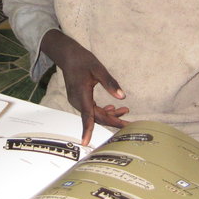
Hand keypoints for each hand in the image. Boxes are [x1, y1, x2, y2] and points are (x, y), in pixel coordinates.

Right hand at [40, 30, 126, 145]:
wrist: (69, 56)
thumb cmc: (83, 61)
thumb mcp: (99, 69)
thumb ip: (110, 83)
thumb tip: (122, 96)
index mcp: (82, 94)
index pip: (87, 116)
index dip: (88, 130)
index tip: (86, 142)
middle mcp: (78, 101)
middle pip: (96, 117)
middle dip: (113, 121)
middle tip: (129, 124)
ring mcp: (77, 101)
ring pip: (95, 114)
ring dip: (109, 114)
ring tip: (125, 111)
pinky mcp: (79, 100)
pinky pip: (92, 110)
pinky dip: (103, 110)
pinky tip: (112, 107)